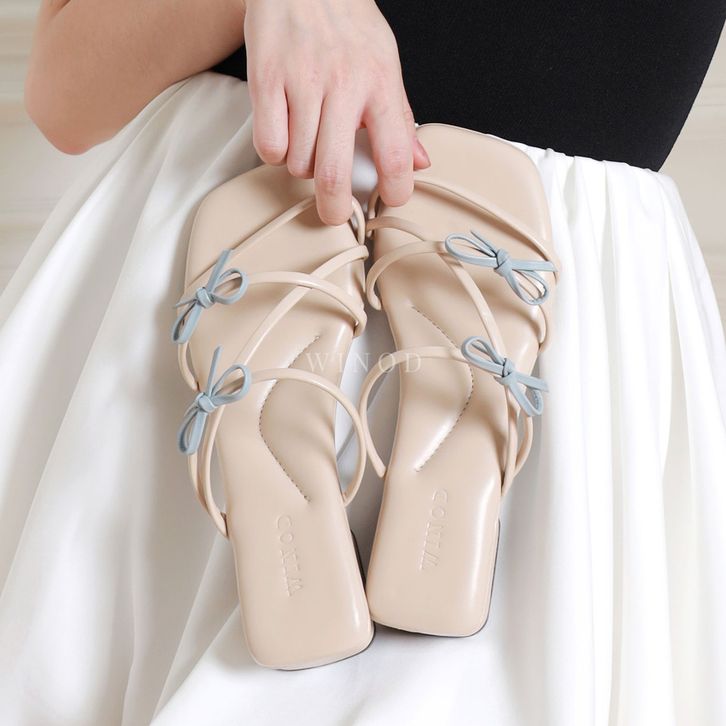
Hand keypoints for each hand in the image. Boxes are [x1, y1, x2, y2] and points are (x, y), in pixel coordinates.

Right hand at [243, 0, 430, 224]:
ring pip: (298, 163)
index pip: (394, 155)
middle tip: (334, 213)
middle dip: (334, 209)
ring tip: (309, 146)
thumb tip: (419, 161)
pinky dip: (275, 152)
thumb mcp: (385, 63)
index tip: (389, 200)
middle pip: (333, 174)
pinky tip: (284, 135)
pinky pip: (268, 145)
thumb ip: (400, 117)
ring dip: (303, 168)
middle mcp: (342, 85)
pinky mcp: (266, 80)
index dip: (394, 191)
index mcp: (379, 84)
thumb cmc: (347, 23)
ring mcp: (301, 83)